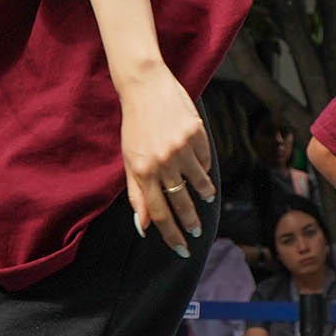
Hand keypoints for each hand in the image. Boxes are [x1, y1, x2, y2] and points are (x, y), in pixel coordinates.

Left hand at [116, 66, 213, 254]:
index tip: (182, 249)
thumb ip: (136, 195)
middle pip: (181, 203)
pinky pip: (206, 159)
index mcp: (142, 171)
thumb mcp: (129, 160)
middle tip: (197, 232)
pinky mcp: (196, 133)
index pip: (159, 214)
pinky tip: (201, 167)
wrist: (144, 86)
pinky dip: (204, 166)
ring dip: (203, 193)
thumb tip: (143, 226)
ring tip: (205, 198)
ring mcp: (182, 147)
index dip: (171, 235)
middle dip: (191, 222)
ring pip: (199, 182)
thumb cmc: (134, 126)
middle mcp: (163, 162)